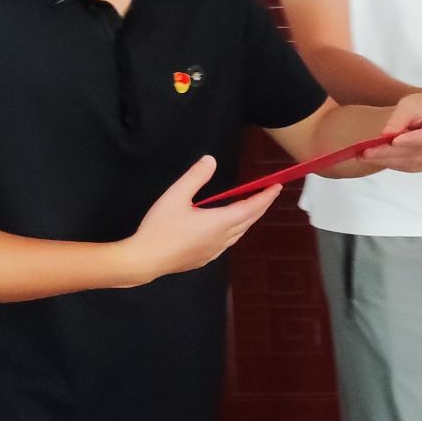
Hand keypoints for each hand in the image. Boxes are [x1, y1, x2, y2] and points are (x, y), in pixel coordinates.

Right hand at [121, 157, 279, 284]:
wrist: (145, 260)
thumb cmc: (160, 227)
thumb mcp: (175, 196)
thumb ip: (195, 176)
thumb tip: (210, 160)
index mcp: (219, 222)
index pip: (250, 208)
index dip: (265, 197)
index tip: (276, 186)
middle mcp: (221, 238)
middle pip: (248, 220)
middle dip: (260, 206)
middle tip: (268, 193)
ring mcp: (213, 251)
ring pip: (239, 233)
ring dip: (248, 219)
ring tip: (251, 208)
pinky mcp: (204, 259)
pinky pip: (228, 242)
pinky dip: (235, 231)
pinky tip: (227, 229)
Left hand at [368, 92, 421, 173]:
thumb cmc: (421, 107)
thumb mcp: (409, 105)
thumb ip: (398, 118)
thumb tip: (386, 134)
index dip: (411, 141)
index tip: (392, 141)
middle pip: (415, 153)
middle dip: (388, 153)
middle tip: (366, 152)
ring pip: (409, 163)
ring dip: (386, 160)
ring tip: (364, 155)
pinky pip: (408, 167)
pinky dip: (391, 163)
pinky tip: (376, 158)